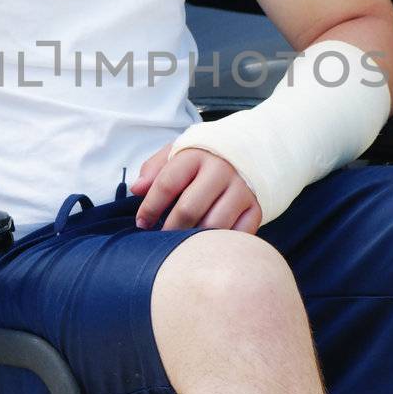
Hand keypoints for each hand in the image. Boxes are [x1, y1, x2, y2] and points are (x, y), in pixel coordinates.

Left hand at [130, 143, 262, 233]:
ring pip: (213, 226)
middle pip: (189, 210)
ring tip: (182, 245)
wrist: (251, 148)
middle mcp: (221, 170)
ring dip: (194, 240)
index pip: (167, 184)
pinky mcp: (256, 206)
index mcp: (196, 154)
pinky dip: (221, 243)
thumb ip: (154, 169)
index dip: (150, 207)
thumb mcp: (176, 152)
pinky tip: (208, 244)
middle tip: (161, 240)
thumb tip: (137, 189)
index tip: (142, 223)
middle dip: (170, 229)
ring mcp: (241, 189)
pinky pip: (238, 234)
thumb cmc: (203, 156)